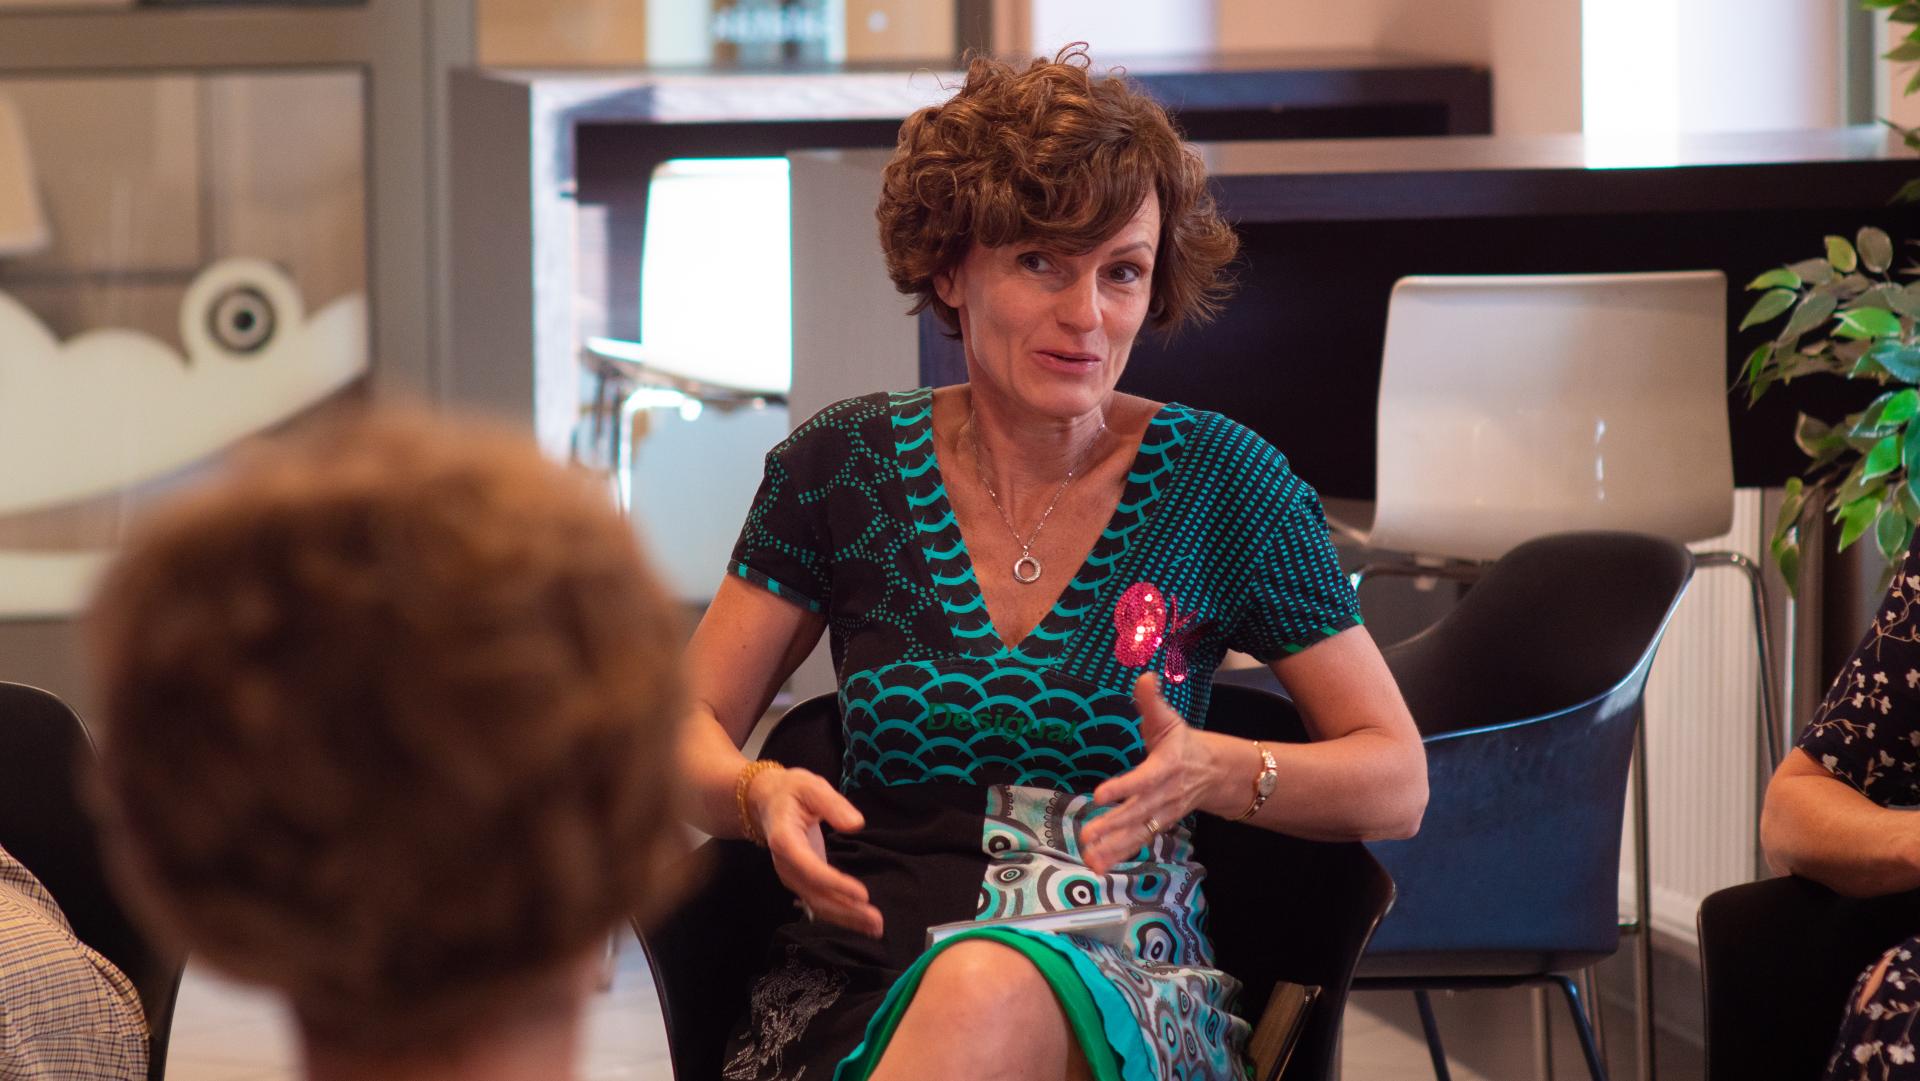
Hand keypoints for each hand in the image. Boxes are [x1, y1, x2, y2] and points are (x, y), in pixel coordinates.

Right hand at [748, 766, 884, 936]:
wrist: (765, 802)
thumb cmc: (791, 792)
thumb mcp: (811, 786)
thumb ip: (832, 804)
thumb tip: (856, 824)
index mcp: (785, 841)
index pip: (810, 868)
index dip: (834, 883)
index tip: (862, 894)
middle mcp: (786, 865)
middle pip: (815, 894)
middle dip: (846, 910)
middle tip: (875, 920)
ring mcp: (792, 876)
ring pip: (817, 904)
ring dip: (846, 918)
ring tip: (875, 928)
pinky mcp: (801, 881)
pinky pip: (819, 903)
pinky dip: (840, 915)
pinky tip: (862, 924)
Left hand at [1082, 673, 1215, 874]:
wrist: (1216, 773)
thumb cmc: (1183, 743)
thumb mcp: (1169, 719)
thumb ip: (1152, 701)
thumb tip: (1144, 676)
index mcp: (1166, 767)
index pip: (1144, 779)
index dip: (1124, 787)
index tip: (1101, 795)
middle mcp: (1164, 795)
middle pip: (1137, 813)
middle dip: (1113, 825)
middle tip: (1087, 835)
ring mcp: (1161, 814)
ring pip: (1137, 833)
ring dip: (1113, 847)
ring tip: (1090, 858)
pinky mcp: (1156, 826)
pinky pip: (1137, 843)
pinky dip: (1119, 855)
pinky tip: (1097, 865)